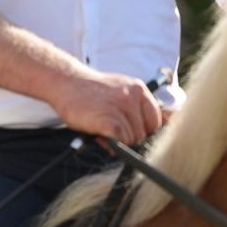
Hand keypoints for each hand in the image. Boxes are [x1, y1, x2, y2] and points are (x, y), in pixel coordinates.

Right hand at [47, 69, 163, 145]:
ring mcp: (121, 107)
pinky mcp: (109, 119)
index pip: (158, 121)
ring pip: (132, 139)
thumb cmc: (92, 92)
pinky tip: (100, 134)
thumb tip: (160, 127)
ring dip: (119, 141)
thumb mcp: (121, 92)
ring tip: (103, 130)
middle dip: (131, 138)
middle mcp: (133, 96)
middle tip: (112, 131)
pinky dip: (111, 144)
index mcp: (139, 89)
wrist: (66, 83)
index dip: (146, 131)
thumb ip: (139, 108)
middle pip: (145, 133)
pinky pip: (120, 141)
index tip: (134, 133)